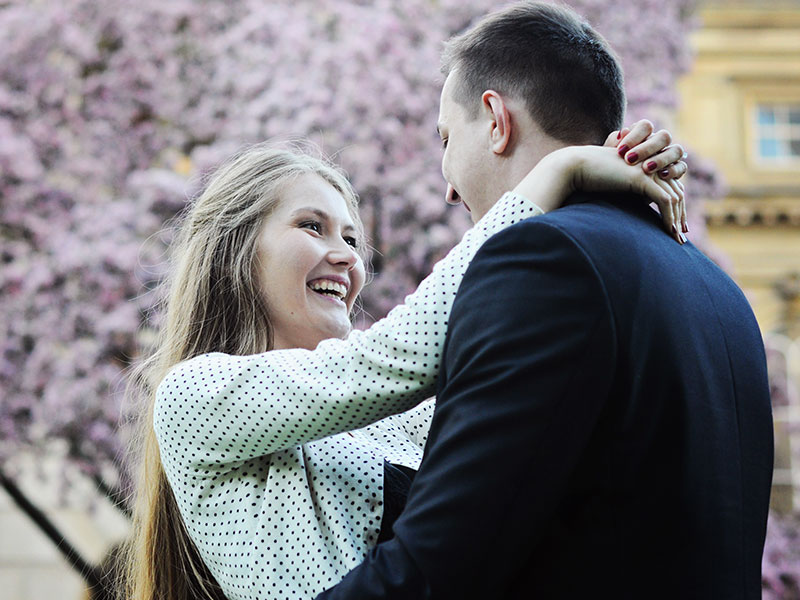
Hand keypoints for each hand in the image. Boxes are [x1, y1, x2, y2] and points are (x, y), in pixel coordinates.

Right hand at [512, 145, 685, 243]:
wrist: (573, 168)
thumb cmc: (587, 179)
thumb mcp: (613, 187)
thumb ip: (626, 194)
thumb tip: (631, 213)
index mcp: (645, 165)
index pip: (670, 186)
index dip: (677, 207)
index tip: (675, 227)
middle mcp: (650, 164)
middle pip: (677, 191)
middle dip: (680, 215)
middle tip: (680, 237)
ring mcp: (647, 170)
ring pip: (674, 196)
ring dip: (676, 219)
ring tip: (675, 239)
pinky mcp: (641, 177)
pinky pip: (664, 199)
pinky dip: (668, 217)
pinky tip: (668, 231)